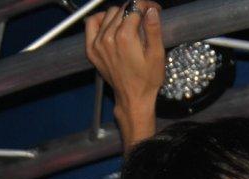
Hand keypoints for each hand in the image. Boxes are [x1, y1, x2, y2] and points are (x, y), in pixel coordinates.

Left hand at [85, 1, 163, 145]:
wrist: (133, 98)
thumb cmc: (147, 80)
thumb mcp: (157, 55)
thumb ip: (153, 29)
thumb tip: (151, 10)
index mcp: (125, 37)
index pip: (135, 8)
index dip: (147, 5)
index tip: (154, 9)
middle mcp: (108, 37)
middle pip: (122, 9)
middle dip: (136, 9)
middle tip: (145, 17)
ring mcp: (98, 43)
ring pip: (109, 14)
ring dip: (121, 14)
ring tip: (131, 23)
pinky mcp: (91, 49)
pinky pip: (91, 24)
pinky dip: (101, 19)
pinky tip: (110, 23)